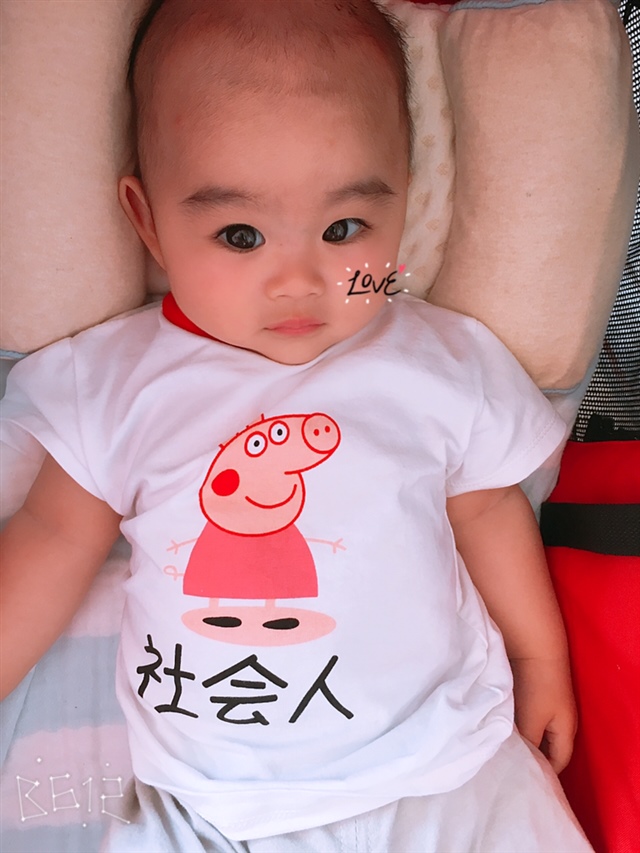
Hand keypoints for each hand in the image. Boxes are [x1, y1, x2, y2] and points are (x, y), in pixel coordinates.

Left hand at [510, 656, 576, 773]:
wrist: (532, 647)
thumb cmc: (537, 686)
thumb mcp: (532, 721)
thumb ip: (526, 745)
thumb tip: (515, 762)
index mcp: (565, 731)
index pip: (557, 763)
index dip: (543, 774)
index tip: (523, 783)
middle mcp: (558, 720)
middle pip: (545, 748)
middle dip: (529, 758)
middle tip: (507, 768)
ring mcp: (545, 706)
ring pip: (532, 732)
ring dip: (519, 739)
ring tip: (499, 751)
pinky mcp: (531, 693)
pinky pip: (523, 717)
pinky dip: (513, 724)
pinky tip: (496, 728)